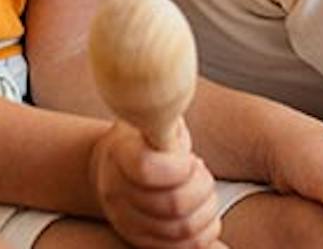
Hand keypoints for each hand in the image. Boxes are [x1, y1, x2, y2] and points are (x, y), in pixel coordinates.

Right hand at [89, 121, 221, 248]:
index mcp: (119, 155)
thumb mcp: (152, 115)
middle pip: (173, 205)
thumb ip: (166, 115)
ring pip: (182, 230)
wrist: (116, 169)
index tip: (189, 158)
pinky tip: (205, 213)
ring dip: (206, 209)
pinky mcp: (143, 242)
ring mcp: (128, 223)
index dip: (180, 167)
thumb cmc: (144, 137)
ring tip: (201, 190)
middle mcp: (117, 194)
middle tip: (199, 171)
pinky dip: (205, 233)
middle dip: (201, 187)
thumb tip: (182, 88)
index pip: (148, 169)